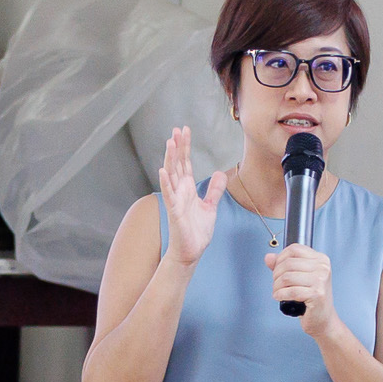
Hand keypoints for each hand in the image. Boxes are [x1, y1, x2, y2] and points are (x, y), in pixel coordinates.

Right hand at [157, 127, 222, 265]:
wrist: (191, 251)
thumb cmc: (196, 231)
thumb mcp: (210, 206)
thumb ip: (214, 190)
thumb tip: (219, 173)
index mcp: (187, 189)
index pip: (185, 163)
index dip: (185, 147)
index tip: (184, 131)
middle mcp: (179, 191)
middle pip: (176, 164)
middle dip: (177, 147)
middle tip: (177, 130)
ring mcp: (175, 200)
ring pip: (171, 175)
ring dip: (170, 159)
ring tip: (170, 142)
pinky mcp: (174, 212)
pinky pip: (168, 195)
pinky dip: (165, 183)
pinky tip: (162, 171)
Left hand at [267, 241, 333, 327]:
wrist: (323, 319)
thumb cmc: (311, 299)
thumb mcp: (298, 277)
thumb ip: (282, 265)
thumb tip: (269, 257)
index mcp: (320, 259)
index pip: (294, 249)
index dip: (280, 258)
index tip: (277, 269)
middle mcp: (322, 268)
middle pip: (288, 263)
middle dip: (276, 275)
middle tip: (277, 284)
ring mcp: (321, 281)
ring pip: (287, 277)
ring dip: (277, 287)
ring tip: (278, 292)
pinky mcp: (317, 294)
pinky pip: (290, 291)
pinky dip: (280, 295)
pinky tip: (280, 297)